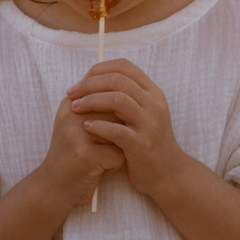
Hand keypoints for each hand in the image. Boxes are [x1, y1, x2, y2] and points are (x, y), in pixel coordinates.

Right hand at [39, 76, 127, 208]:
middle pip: (118, 115)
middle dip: (119, 134)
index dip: (116, 120)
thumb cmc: (76, 154)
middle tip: (101, 147)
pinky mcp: (84, 155)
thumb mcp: (83, 125)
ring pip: (121, 134)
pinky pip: (119, 155)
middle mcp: (71, 114)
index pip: (112, 98)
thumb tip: (133, 91)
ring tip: (99, 156)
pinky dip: (115, 165)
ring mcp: (76, 134)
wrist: (54, 187)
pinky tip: (100, 168)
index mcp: (71, 103)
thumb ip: (102, 108)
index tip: (102, 133)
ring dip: (118, 148)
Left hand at [67, 60, 195, 204]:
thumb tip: (94, 79)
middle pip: (118, 80)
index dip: (99, 69)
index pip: (124, 66)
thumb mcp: (144, 113)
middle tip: (71, 93)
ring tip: (75, 108)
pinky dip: (98, 126)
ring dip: (91, 101)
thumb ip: (127, 96)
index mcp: (153, 93)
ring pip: (118, 100)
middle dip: (89, 84)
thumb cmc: (148, 141)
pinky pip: (117, 130)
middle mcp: (155, 105)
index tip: (82, 80)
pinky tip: (86, 127)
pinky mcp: (142, 145)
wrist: (168, 173)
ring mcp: (150, 125)